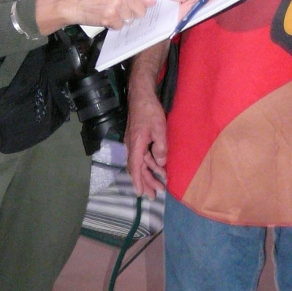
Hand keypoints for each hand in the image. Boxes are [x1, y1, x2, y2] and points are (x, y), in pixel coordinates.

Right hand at [34, 0, 183, 33]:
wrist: (73, 2)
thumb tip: (151, 1)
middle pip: (143, 9)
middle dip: (133, 12)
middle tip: (118, 7)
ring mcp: (117, 4)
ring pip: (133, 19)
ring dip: (123, 19)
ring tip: (109, 11)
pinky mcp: (111, 17)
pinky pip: (122, 26)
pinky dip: (114, 25)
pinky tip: (105, 17)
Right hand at [126, 82, 167, 197]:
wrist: (141, 94)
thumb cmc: (150, 110)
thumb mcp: (159, 128)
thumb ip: (160, 147)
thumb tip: (160, 163)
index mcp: (135, 144)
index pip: (135, 167)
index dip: (138, 181)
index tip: (141, 194)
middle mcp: (131, 146)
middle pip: (137, 168)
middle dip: (146, 182)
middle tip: (154, 196)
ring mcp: (134, 142)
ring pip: (140, 163)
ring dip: (149, 174)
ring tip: (159, 186)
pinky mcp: (138, 139)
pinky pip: (142, 156)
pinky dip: (150, 164)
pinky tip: (159, 168)